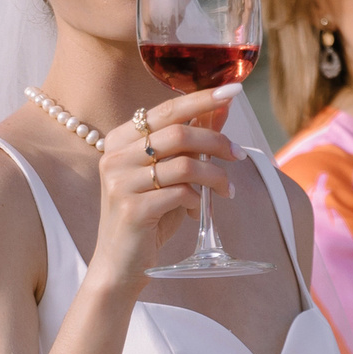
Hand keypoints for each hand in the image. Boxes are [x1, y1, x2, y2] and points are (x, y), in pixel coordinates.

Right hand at [81, 86, 242, 289]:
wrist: (119, 264)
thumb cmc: (147, 215)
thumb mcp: (168, 174)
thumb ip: (189, 141)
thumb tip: (220, 107)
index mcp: (119, 140)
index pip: (166, 109)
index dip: (202, 98)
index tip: (234, 90)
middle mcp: (114, 156)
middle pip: (179, 134)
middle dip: (216, 142)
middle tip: (238, 154)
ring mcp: (121, 183)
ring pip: (184, 164)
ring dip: (215, 175)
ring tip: (226, 189)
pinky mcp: (132, 209)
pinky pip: (181, 193)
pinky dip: (198, 200)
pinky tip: (197, 209)